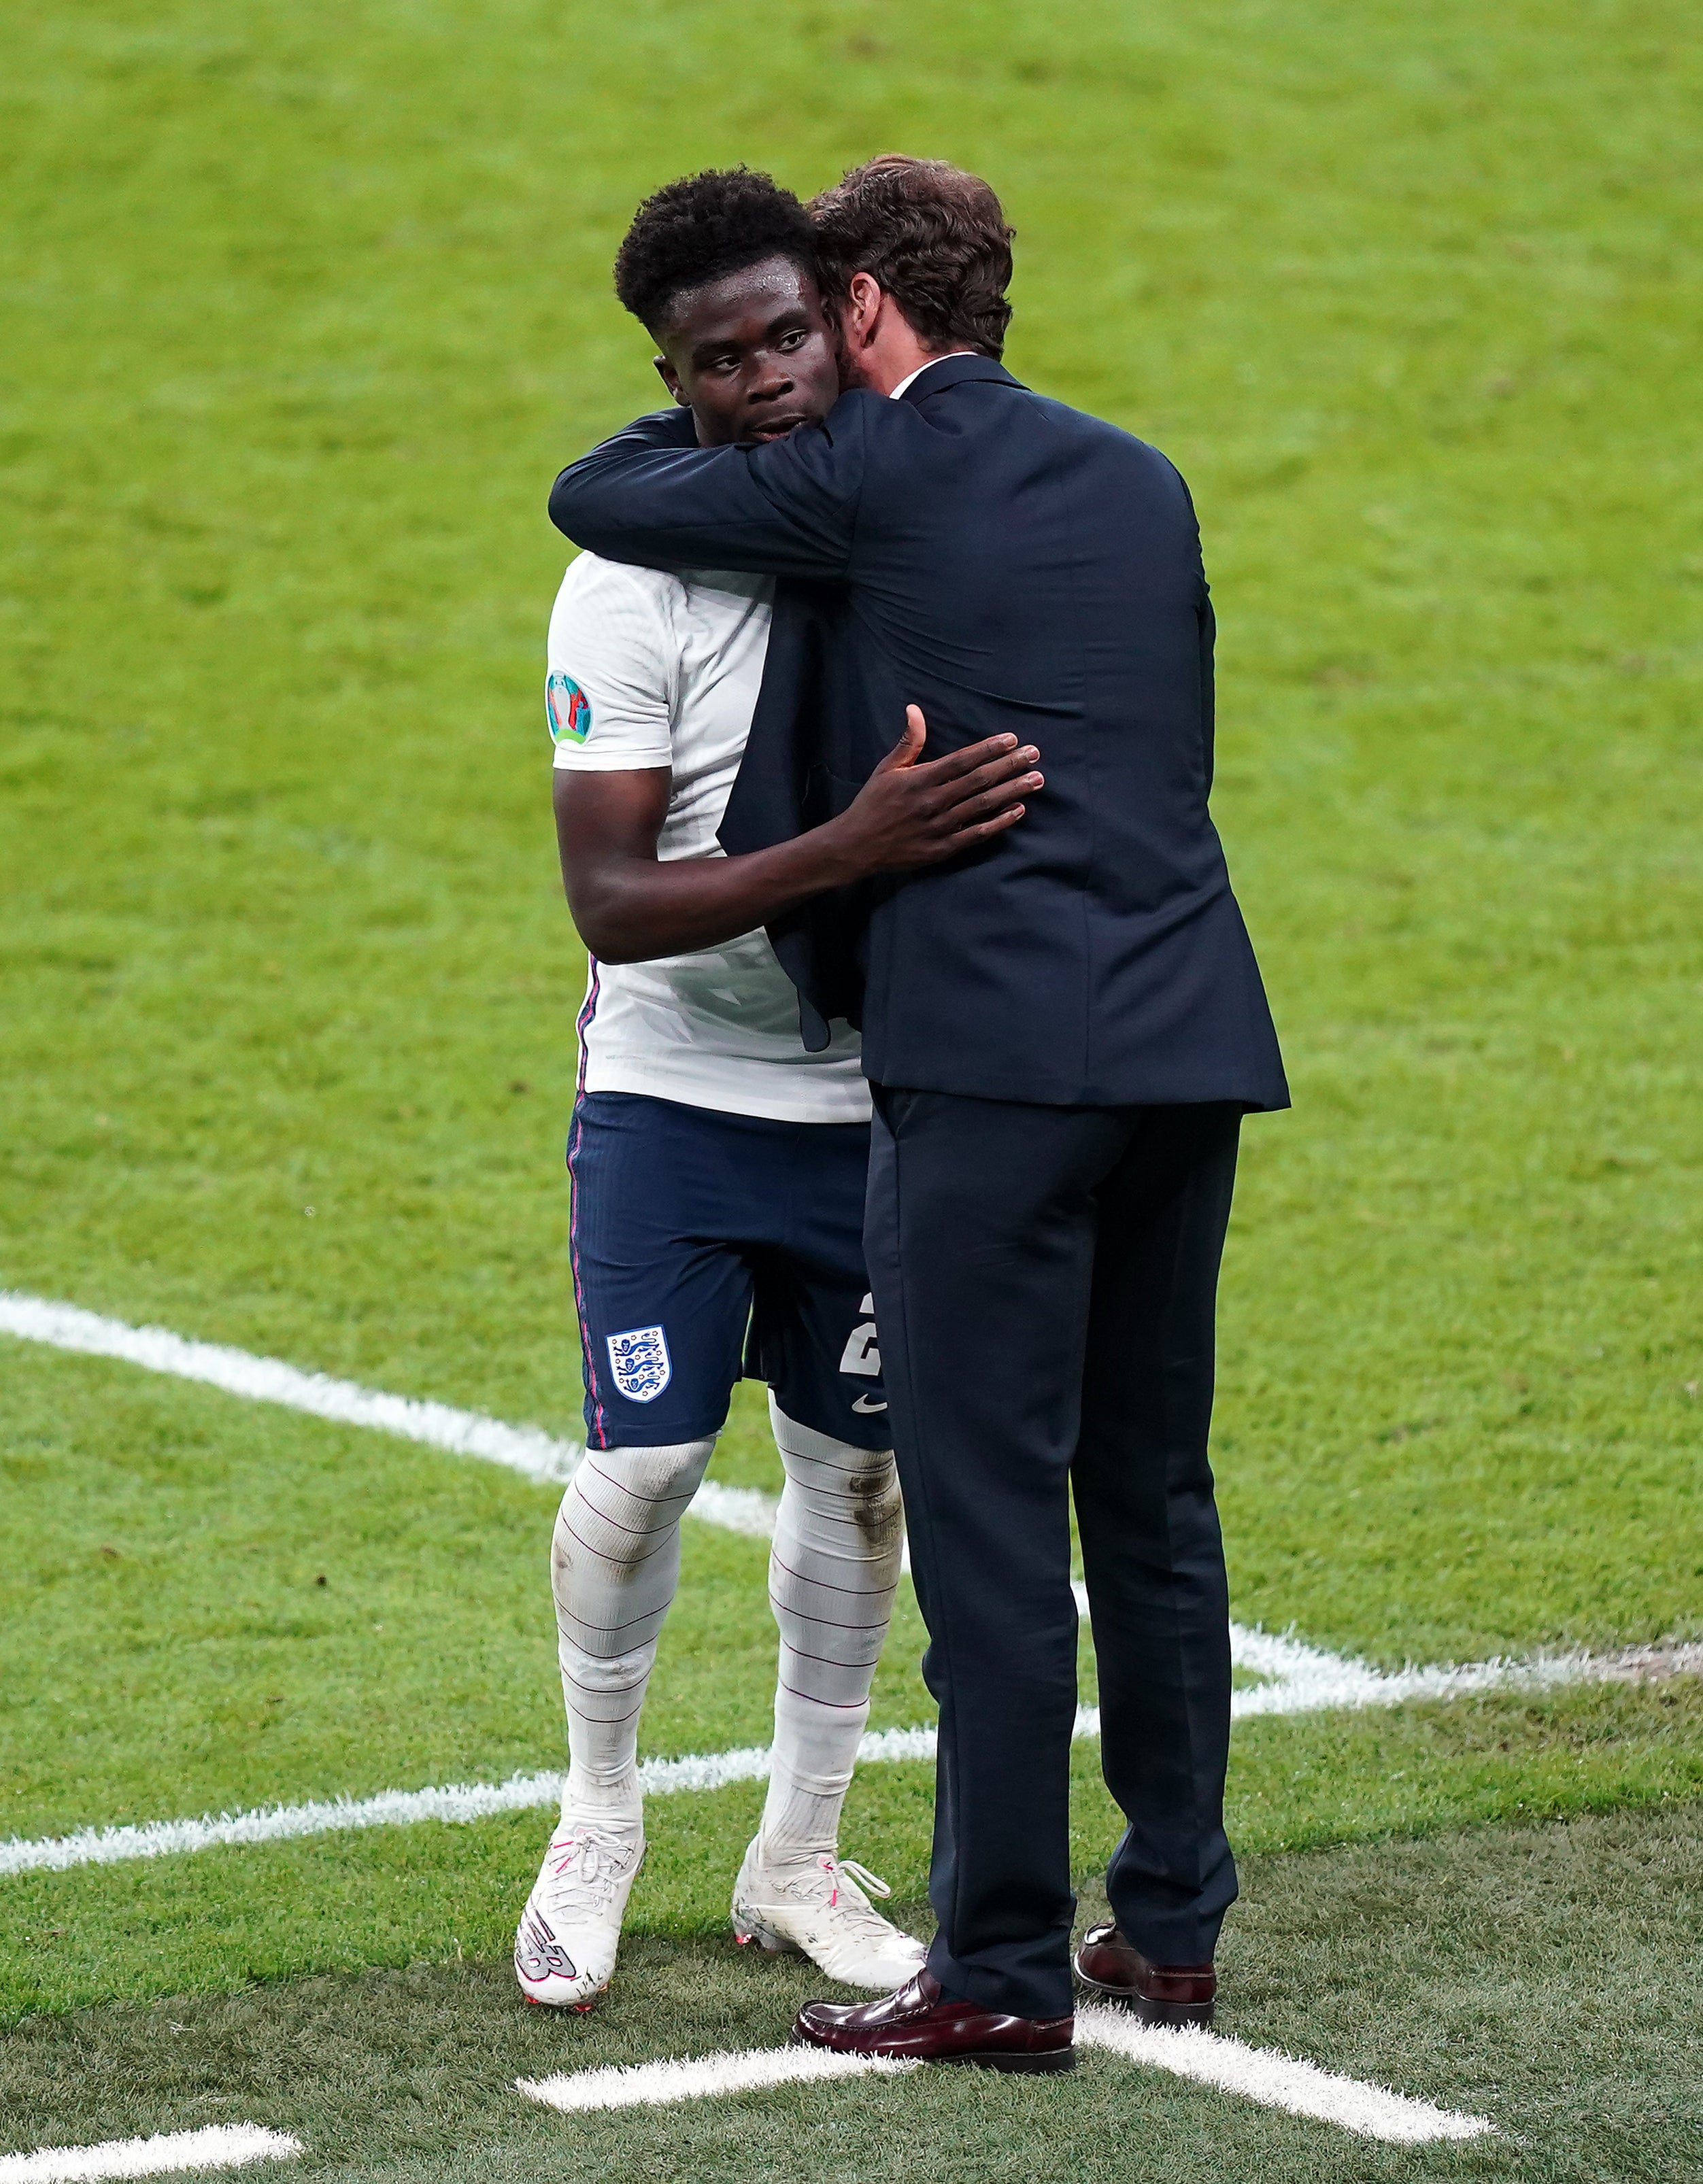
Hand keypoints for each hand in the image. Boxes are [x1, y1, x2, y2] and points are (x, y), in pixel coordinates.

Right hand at [826, 707, 1041, 879]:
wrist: (856, 847)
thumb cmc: (872, 804)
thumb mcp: (886, 769)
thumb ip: (908, 741)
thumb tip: (915, 709)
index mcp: (920, 780)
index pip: (962, 760)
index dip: (988, 749)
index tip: (1011, 739)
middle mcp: (933, 802)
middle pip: (979, 781)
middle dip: (1009, 766)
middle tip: (1034, 754)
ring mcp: (940, 827)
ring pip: (983, 806)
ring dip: (1012, 791)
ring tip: (1036, 779)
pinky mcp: (943, 849)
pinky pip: (977, 834)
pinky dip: (999, 823)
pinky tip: (1018, 810)